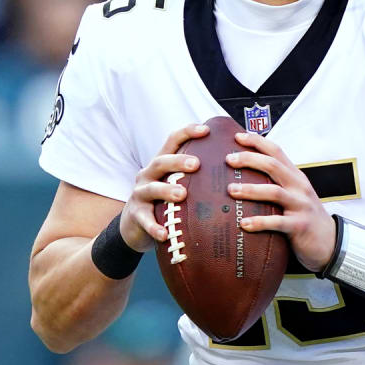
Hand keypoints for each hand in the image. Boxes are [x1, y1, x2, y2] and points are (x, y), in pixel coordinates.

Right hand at [119, 123, 209, 251]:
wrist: (132, 226)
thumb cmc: (162, 201)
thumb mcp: (172, 183)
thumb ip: (192, 175)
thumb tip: (232, 167)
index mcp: (161, 164)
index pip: (172, 141)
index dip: (187, 132)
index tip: (206, 130)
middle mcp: (148, 175)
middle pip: (161, 162)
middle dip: (178, 161)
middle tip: (196, 164)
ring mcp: (140, 195)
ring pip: (151, 189)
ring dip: (167, 190)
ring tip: (182, 194)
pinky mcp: (136, 215)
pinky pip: (145, 220)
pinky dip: (154, 227)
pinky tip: (164, 234)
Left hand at [226, 131, 335, 272]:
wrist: (330, 243)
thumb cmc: (304, 216)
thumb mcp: (294, 194)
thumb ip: (276, 183)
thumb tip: (242, 176)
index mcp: (295, 176)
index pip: (276, 151)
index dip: (257, 141)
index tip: (237, 136)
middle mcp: (299, 187)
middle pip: (273, 166)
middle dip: (249, 159)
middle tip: (228, 159)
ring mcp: (301, 205)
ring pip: (274, 192)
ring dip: (250, 189)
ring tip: (231, 190)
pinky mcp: (300, 226)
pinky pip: (278, 222)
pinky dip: (260, 222)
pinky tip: (244, 223)